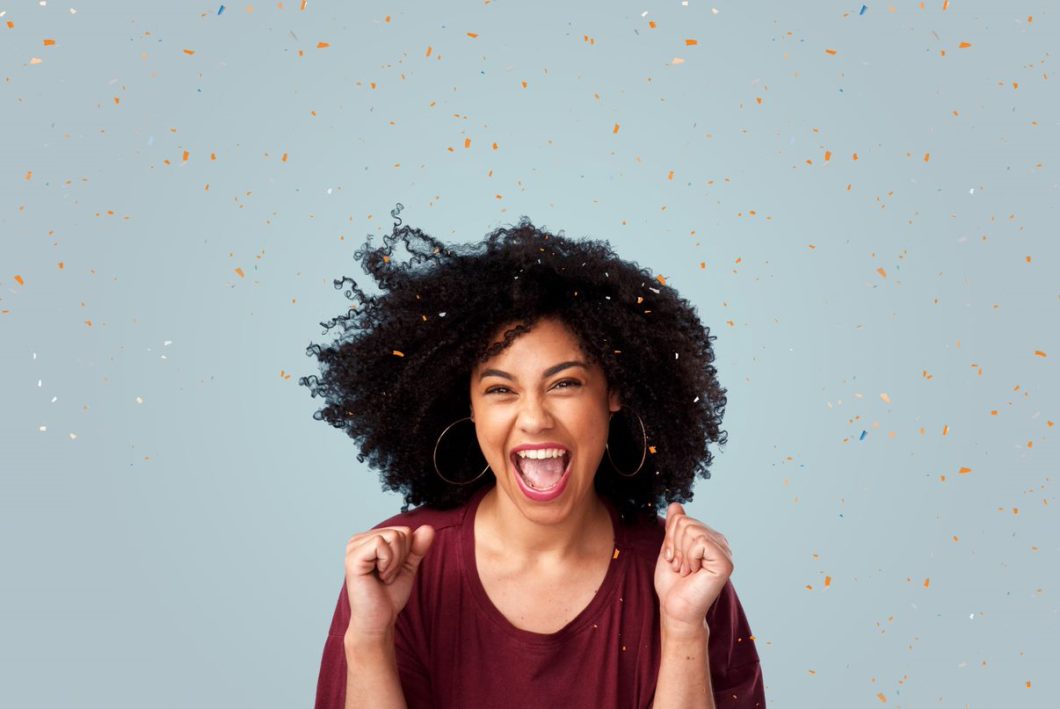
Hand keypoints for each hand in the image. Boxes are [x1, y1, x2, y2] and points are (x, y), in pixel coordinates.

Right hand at [344, 524, 434, 641]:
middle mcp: (359, 540)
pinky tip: (378, 576)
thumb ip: (417, 547)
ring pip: (393, 536)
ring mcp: (354, 547)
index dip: (407, 553)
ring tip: (383, 576)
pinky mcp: (353, 557)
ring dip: (395, 562)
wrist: (379, 619)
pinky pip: (382, 545)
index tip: (393, 570)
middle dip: (401, 557)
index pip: (404, 530)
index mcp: (370, 539)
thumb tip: (428, 528)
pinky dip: (388, 564)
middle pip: (400, 532)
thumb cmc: (389, 595)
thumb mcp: (408, 566)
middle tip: (387, 575)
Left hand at [653, 503, 732, 633]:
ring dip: (681, 553)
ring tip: (686, 571)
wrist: (675, 608)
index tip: (674, 560)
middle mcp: (719, 543)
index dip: (670, 539)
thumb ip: (674, 527)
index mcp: (708, 539)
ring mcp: (724, 552)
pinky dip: (690, 556)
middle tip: (680, 567)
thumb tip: (676, 505)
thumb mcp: (669, 548)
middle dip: (674, 545)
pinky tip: (694, 571)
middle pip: (685, 522)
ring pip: (691, 530)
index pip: (682, 519)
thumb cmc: (672, 584)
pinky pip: (700, 541)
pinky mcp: (725, 562)